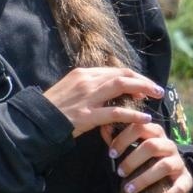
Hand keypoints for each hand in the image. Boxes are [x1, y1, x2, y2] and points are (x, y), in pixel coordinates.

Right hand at [43, 67, 162, 137]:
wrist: (35, 120)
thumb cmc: (52, 108)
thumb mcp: (69, 90)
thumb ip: (87, 88)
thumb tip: (106, 91)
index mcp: (82, 73)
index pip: (113, 71)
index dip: (131, 77)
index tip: (142, 85)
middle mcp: (86, 81)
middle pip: (121, 75)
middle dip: (142, 81)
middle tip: (157, 89)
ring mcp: (87, 98)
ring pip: (121, 87)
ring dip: (142, 90)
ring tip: (156, 96)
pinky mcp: (87, 115)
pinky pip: (115, 113)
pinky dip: (133, 115)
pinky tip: (144, 119)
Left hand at [104, 120, 192, 192]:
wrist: (173, 175)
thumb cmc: (147, 159)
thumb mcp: (135, 147)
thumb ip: (120, 139)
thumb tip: (103, 128)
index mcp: (156, 133)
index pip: (140, 128)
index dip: (123, 139)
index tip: (111, 153)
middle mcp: (169, 145)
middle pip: (151, 146)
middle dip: (132, 160)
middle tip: (119, 173)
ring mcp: (179, 162)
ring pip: (164, 166)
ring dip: (143, 179)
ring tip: (128, 190)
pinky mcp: (186, 179)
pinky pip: (180, 186)